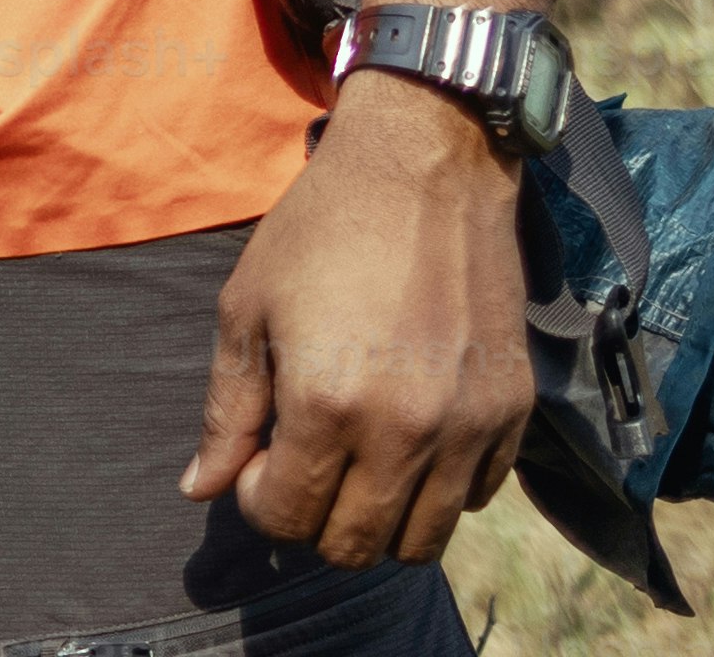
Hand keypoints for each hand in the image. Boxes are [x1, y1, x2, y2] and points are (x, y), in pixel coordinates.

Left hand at [179, 71, 531, 567]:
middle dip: (313, 521)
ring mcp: (468, 426)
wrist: (425, 168)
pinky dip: (439, 488)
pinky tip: (411, 436)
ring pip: (422, 540)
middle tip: (303, 465)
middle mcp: (405, 430)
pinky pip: (476, 498)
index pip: (287, 518)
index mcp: (326, 404)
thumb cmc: (320, 230)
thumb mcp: (248, 308)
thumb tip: (200, 489)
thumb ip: (227, 410)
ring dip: (378, 518)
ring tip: (355, 461)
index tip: (257, 461)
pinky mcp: (513, 411)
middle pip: (355, 546)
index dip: (258, 501)